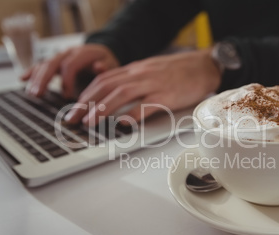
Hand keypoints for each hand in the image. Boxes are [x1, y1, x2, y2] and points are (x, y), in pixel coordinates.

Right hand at [21, 44, 118, 97]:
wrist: (104, 54)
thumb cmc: (108, 63)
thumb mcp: (111, 65)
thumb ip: (105, 68)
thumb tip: (99, 67)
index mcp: (84, 53)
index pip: (70, 65)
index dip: (67, 80)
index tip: (66, 96)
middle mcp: (69, 52)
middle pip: (52, 63)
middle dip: (44, 79)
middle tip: (38, 94)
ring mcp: (61, 56)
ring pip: (45, 64)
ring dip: (36, 78)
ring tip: (32, 93)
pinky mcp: (56, 61)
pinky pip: (41, 64)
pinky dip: (31, 71)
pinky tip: (22, 79)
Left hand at [64, 49, 220, 125]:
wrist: (204, 66)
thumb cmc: (179, 71)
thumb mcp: (151, 71)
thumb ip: (134, 80)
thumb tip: (114, 94)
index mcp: (136, 70)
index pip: (104, 80)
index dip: (86, 94)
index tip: (75, 108)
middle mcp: (141, 75)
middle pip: (107, 86)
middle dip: (86, 103)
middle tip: (73, 118)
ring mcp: (154, 84)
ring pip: (122, 93)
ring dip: (103, 108)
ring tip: (90, 122)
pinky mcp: (168, 96)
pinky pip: (147, 105)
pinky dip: (132, 115)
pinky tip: (122, 124)